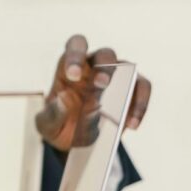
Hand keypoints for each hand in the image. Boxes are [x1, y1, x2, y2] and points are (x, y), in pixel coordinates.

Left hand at [36, 34, 151, 151]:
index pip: (75, 47)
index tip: (73, 75)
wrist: (72, 143)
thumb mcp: (48, 123)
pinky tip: (131, 124)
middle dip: (105, 68)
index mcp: (69, 66)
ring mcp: (116, 76)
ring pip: (129, 68)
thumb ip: (55, 112)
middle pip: (106, 54)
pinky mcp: (132, 90)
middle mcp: (95, 65)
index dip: (75, 56)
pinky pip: (142, 88)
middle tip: (102, 85)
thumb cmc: (57, 125)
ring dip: (128, 85)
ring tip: (120, 110)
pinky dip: (140, 105)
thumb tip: (65, 97)